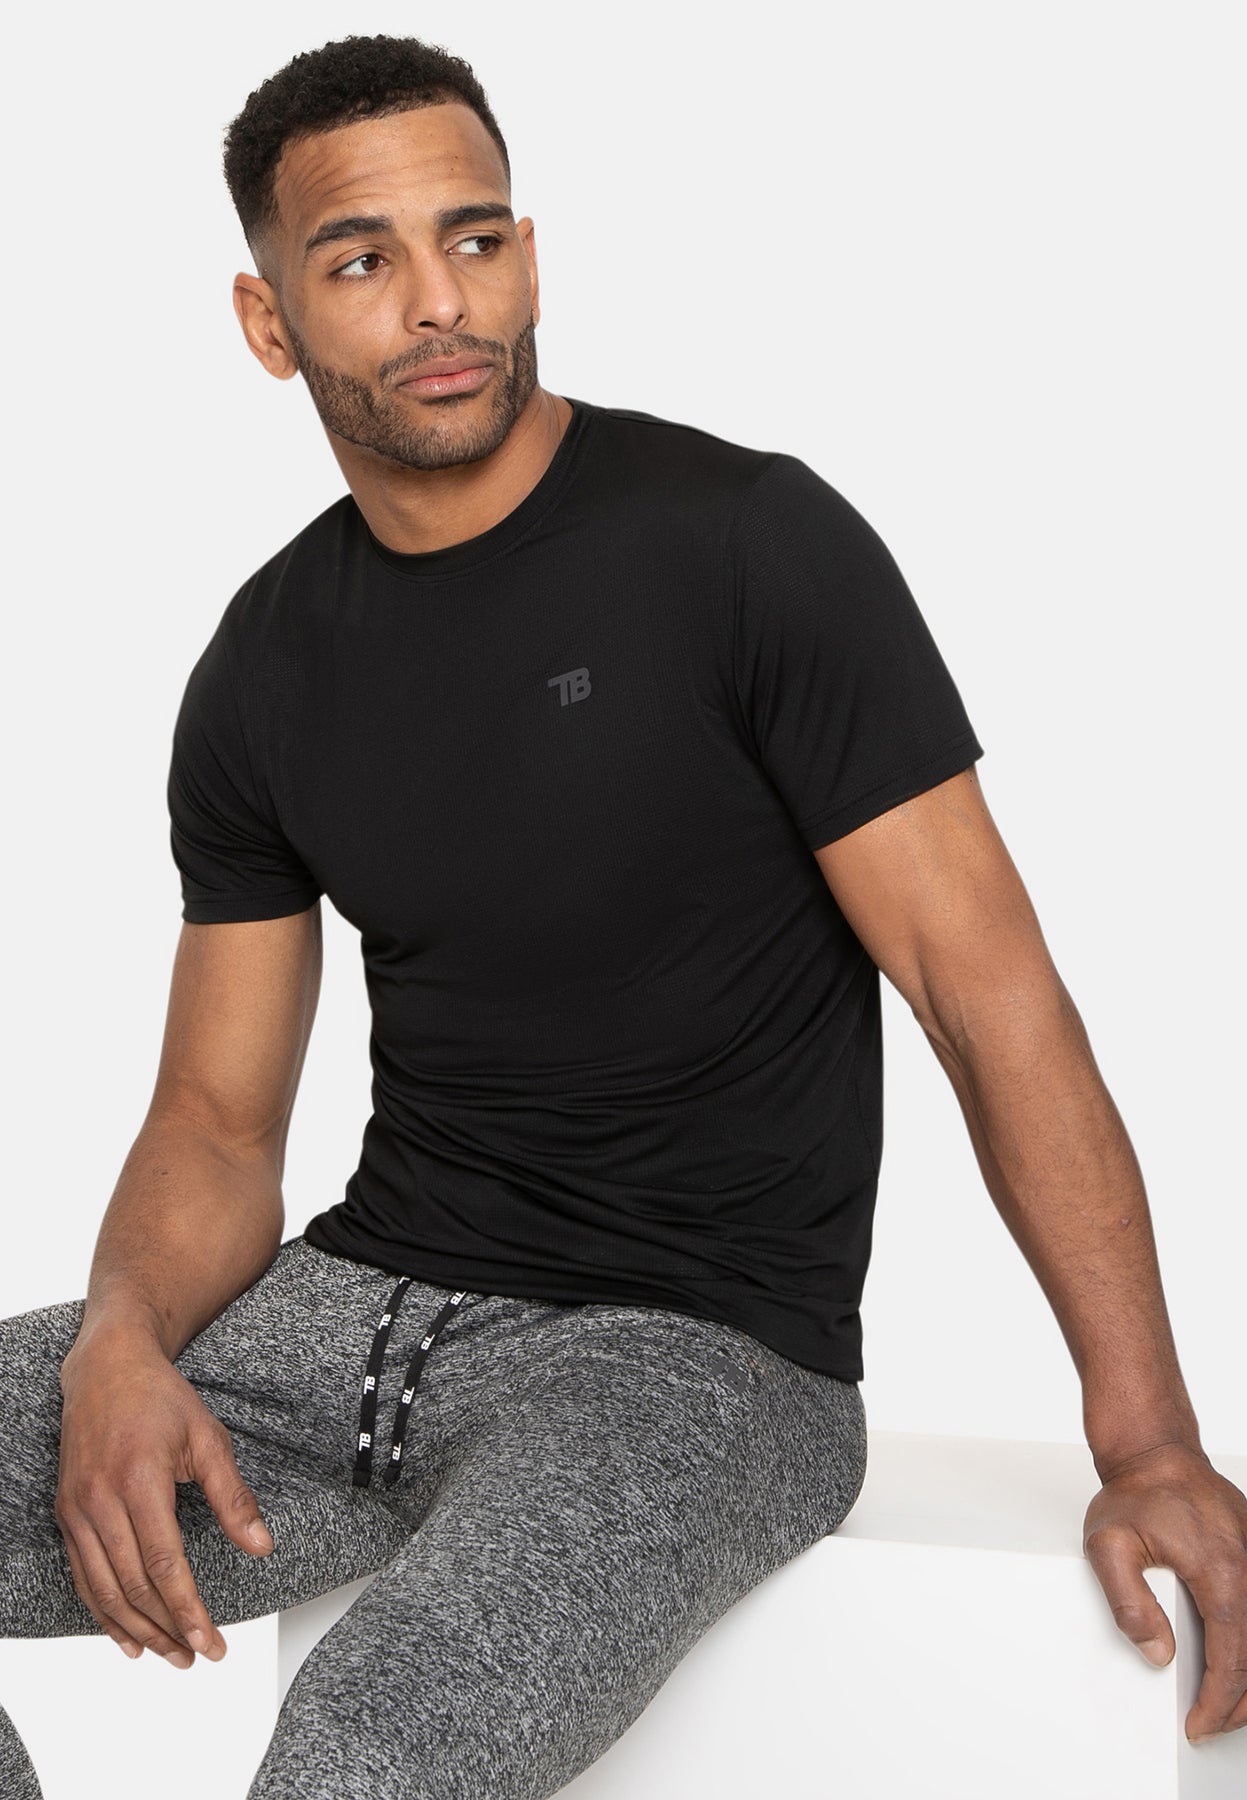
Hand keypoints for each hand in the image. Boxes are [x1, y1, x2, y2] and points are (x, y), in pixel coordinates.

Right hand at [55, 1331, 273, 1667]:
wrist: (105, 1369)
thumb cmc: (159, 1399)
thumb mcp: (208, 1437)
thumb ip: (233, 1495)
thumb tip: (261, 1545)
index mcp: (139, 1480)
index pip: (164, 1564)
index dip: (189, 1610)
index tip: (213, 1642)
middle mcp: (100, 1500)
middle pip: (132, 1586)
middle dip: (167, 1629)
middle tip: (196, 1656)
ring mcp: (77, 1509)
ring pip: (104, 1590)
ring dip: (137, 1631)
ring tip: (169, 1655)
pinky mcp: (65, 1514)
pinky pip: (82, 1576)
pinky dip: (102, 1613)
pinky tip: (126, 1636)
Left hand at [1083, 1441, 1246, 1742]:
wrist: (1157, 1452)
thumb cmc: (1134, 1494)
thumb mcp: (1107, 1546)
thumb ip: (1127, 1603)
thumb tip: (1158, 1652)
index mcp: (1220, 1573)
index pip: (1231, 1658)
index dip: (1217, 1702)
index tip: (1199, 1725)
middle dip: (1238, 1703)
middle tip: (1210, 1724)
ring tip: (1224, 1704)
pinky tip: (1237, 1660)